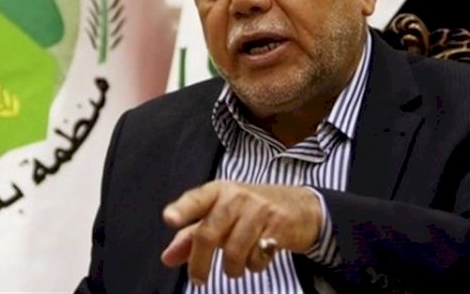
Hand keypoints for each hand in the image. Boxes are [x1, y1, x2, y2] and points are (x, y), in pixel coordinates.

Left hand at [160, 180, 321, 284]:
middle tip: (198, 279)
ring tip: (236, 266)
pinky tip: (258, 257)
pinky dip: (254, 266)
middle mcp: (237, 196)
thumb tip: (167, 257)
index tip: (169, 218)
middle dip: (199, 263)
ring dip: (232, 268)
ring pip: (233, 251)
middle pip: (209, 233)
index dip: (182, 209)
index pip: (196, 199)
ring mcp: (259, 208)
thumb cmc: (253, 211)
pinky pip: (257, 256)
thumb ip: (193, 236)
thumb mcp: (222, 216)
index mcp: (218, 191)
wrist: (302, 207)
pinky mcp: (278, 224)